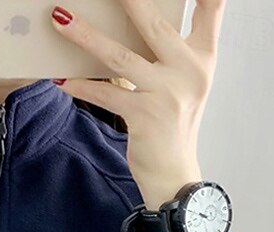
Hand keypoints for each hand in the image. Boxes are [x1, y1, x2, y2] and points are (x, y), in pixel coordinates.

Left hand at [49, 0, 225, 205]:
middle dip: (128, 0)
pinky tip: (61, 78)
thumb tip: (137, 19)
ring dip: (86, 36)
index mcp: (203, 57)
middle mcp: (189, 71)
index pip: (213, 8)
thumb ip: (172, 49)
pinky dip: (81, 86)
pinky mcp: (144, 116)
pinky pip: (106, 94)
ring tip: (60, 19)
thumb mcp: (186, 82)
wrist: (173, 173)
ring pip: (120, 57)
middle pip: (154, 24)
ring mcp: (167, 94)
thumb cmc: (173, 123)